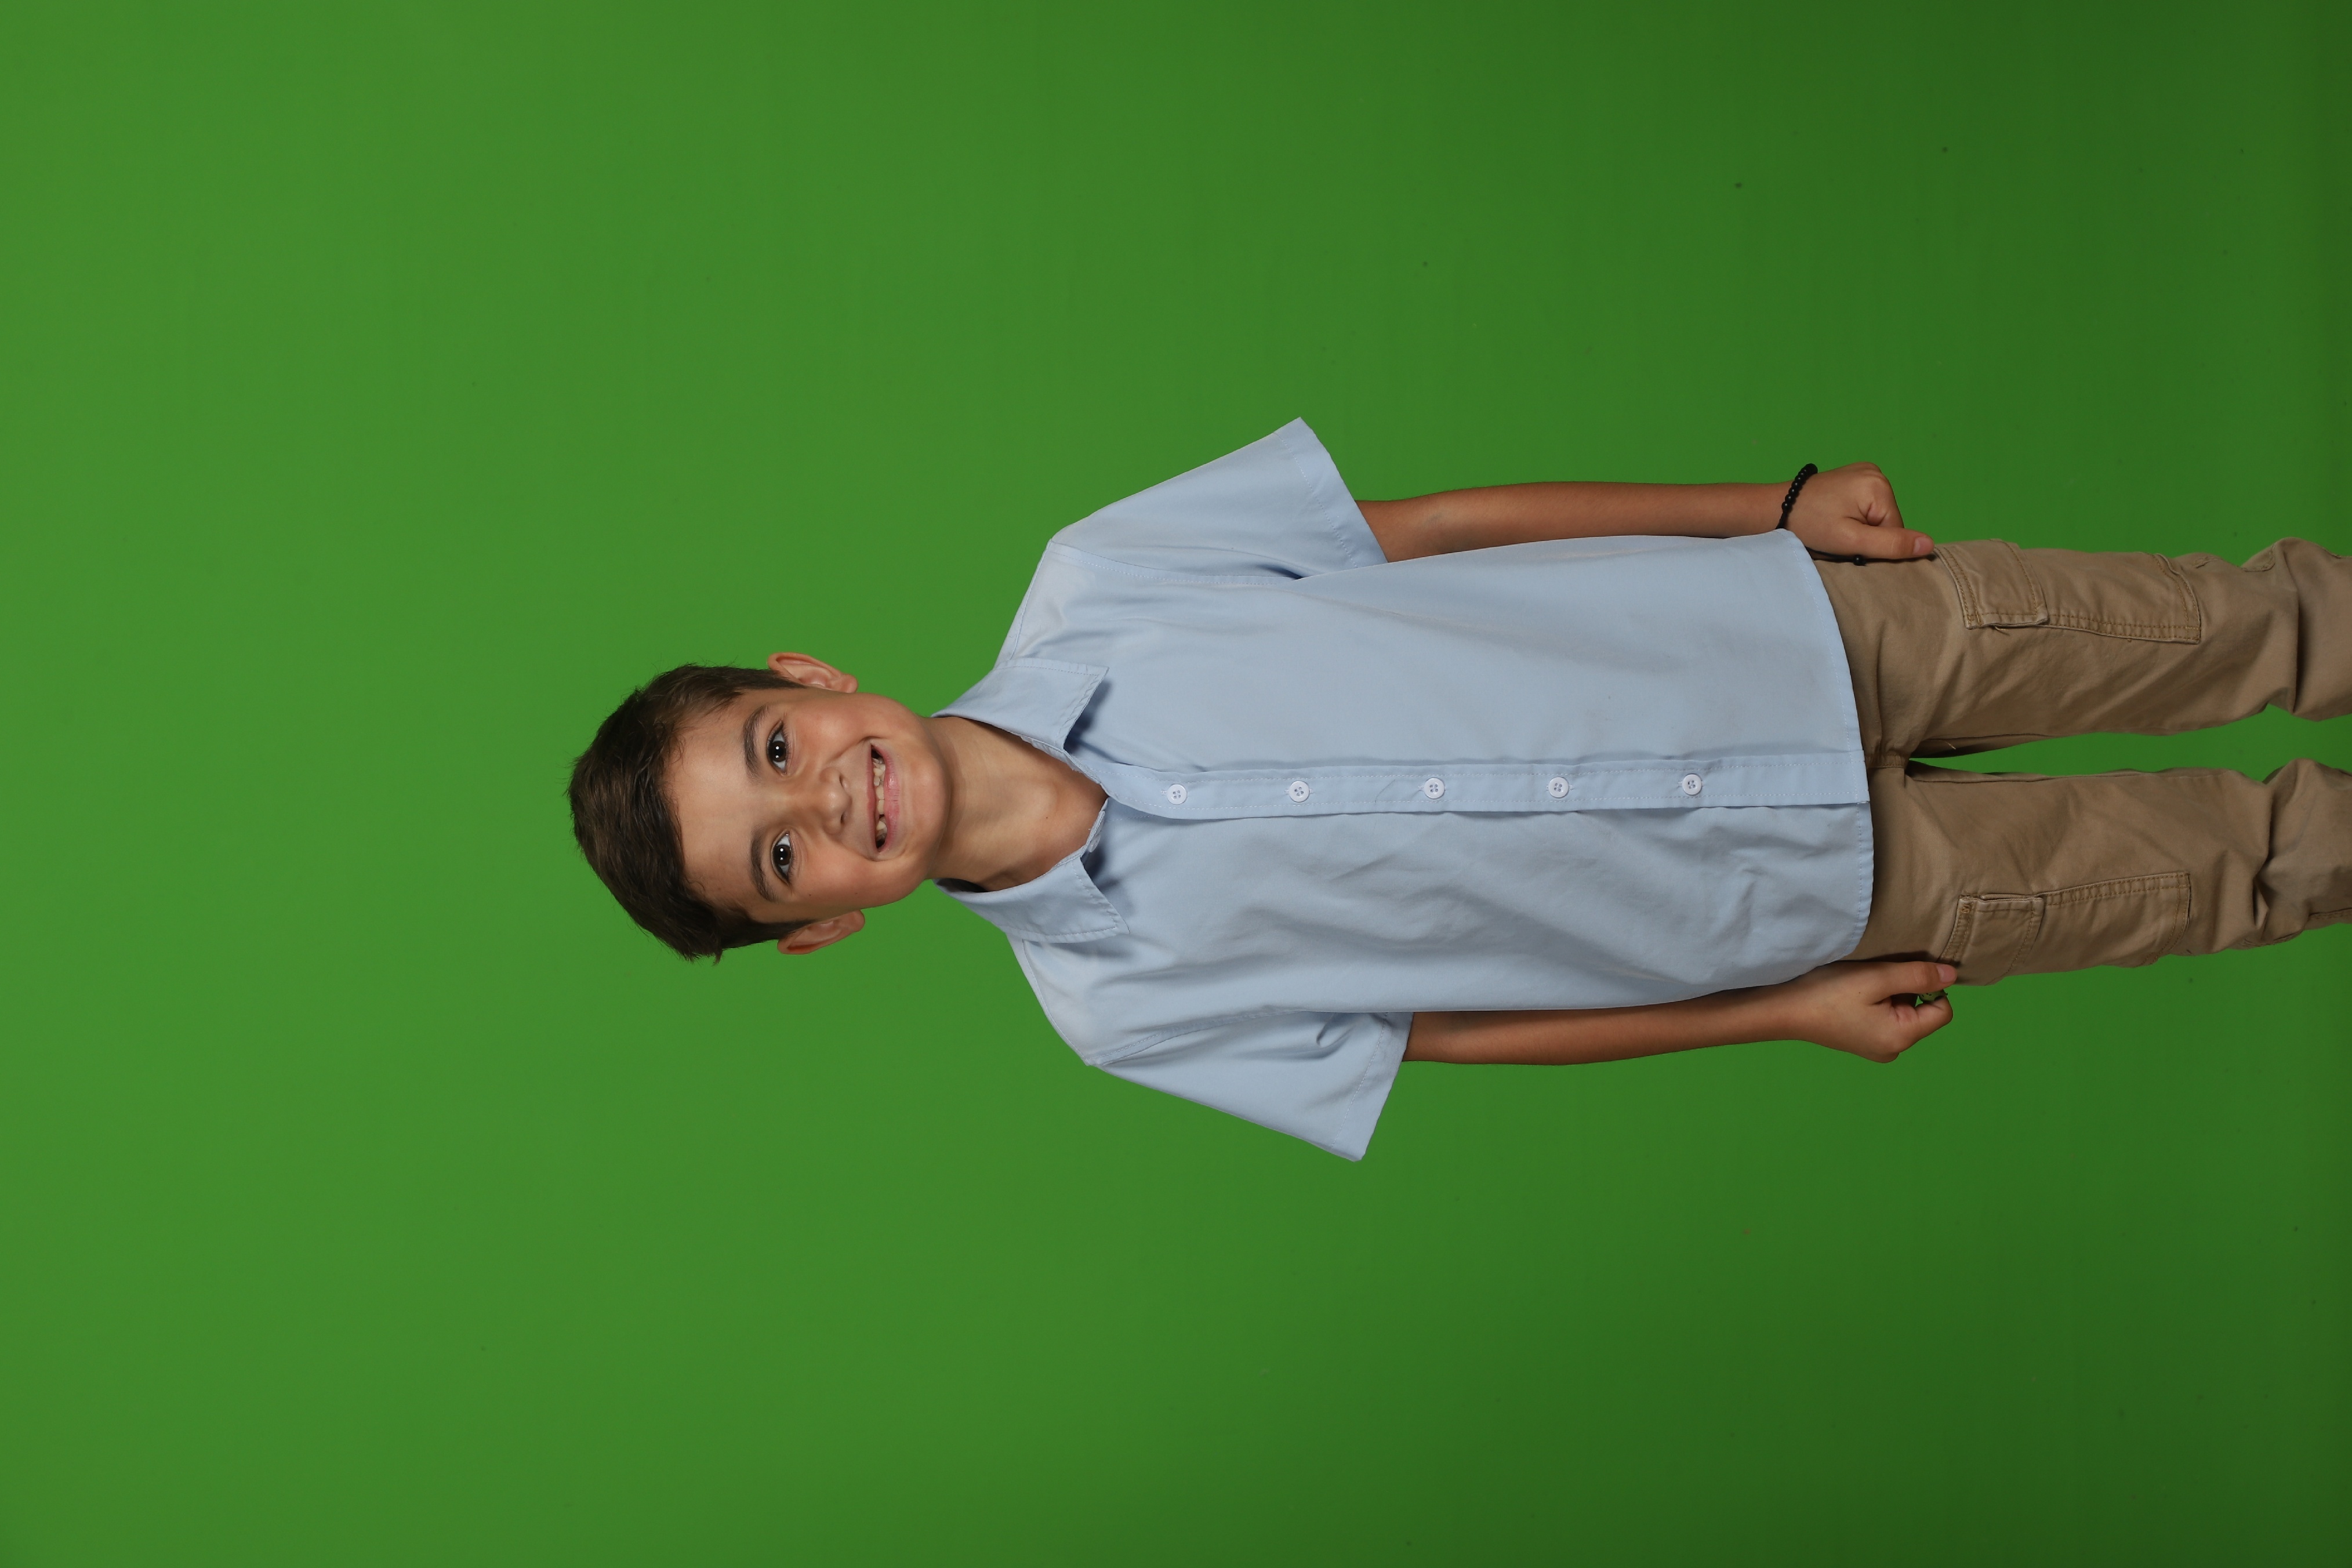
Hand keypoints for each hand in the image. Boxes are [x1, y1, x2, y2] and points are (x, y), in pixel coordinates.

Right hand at [1767, 960, 1956, 1062]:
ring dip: (1890, 995)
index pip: (1943, 1010)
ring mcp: (1877, 1049)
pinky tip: (1853, 997)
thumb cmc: (1829, 993)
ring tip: (1861, 986)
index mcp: (1902, 1037)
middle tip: (1875, 978)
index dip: (1931, 986)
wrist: (1784, 1010)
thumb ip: (1918, 976)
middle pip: (1923, 1012)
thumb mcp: (1877, 978)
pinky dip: (1877, 1004)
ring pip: (1903, 1014)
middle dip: (1906, 991)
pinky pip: (1886, 1020)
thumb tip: (1952, 974)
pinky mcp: (1863, 1043)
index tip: (1901, 972)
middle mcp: (1894, 1050)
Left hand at [1785, 462, 1933, 559]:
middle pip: (1887, 521)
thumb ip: (1890, 544)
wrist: (1776, 508)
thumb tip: (1929, 545)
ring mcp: (1865, 472)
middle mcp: (1876, 473)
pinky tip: (1835, 516)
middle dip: (1865, 535)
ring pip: (1876, 516)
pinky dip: (1853, 517)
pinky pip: (1866, 506)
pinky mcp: (1854, 476)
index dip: (1873, 545)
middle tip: (1837, 536)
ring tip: (1834, 526)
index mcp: (1879, 486)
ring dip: (1859, 528)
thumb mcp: (1851, 541)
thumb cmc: (1809, 525)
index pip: (1895, 530)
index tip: (1847, 543)